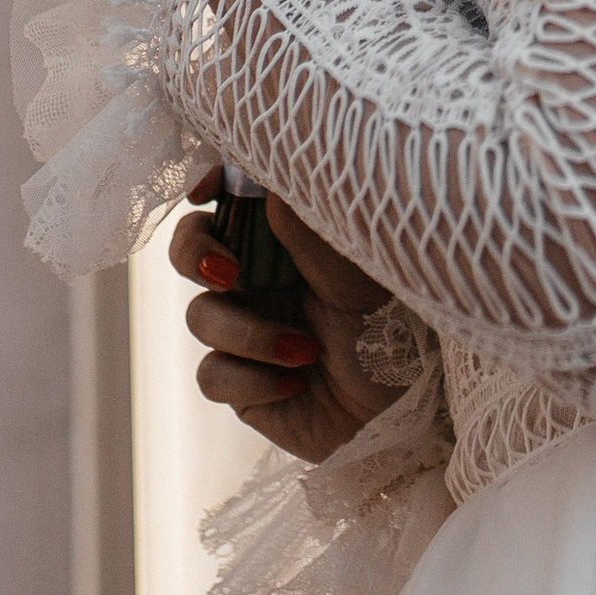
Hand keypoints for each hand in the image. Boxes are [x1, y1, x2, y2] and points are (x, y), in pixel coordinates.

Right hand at [169, 174, 413, 465]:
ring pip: (200, 317)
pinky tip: (296, 385)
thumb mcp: (357, 270)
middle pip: (191, 253)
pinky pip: (212, 376)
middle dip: (195, 256)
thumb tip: (266, 184)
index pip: (229, 204)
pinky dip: (252, 381)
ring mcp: (247, 336)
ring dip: (250, 335)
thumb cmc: (395, 329)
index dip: (208, 190)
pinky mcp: (243, 388)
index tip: (206, 194)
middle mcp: (260, 285)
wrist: (405, 410)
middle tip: (231, 272)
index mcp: (286, 246)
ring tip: (307, 351)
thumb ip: (309, 228)